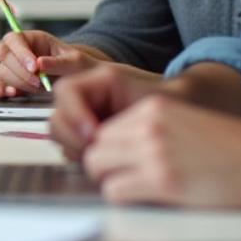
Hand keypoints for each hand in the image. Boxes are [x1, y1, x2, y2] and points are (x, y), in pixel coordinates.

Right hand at [0, 30, 98, 96]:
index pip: (14, 39)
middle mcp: (20, 51)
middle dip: (21, 71)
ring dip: (18, 82)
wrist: (80, 82)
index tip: (34, 68)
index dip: (20, 53)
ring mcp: (14, 68)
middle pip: (4, 55)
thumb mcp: (75, 62)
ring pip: (2, 72)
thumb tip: (40, 63)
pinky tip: (12, 93)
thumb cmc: (79, 67)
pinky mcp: (12, 83)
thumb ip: (58, 62)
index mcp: (33, 39)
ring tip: (38, 88)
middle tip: (40, 82)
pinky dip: (1, 90)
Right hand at [47, 64, 164, 158]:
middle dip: (72, 137)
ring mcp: (84, 115)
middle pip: (57, 115)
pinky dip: (80, 156)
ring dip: (75, 148)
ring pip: (59, 134)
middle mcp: (87, 96)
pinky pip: (69, 147)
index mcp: (101, 80)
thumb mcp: (154, 104)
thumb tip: (97, 138)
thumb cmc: (174, 105)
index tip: (94, 135)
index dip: (74, 114)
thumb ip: (128, 117)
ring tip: (101, 157)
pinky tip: (103, 160)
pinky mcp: (85, 133)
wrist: (182, 112)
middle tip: (96, 151)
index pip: (67, 91)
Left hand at [81, 96, 240, 206]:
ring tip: (135, 192)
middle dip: (106, 167)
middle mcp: (148, 126)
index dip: (110, 151)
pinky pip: (115, 190)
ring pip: (99, 166)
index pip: (107, 128)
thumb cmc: (236, 149)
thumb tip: (124, 152)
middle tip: (124, 182)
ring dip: (111, 182)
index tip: (122, 165)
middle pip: (97, 146)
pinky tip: (145, 201)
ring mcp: (153, 151)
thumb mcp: (188, 124)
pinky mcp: (161, 179)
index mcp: (155, 108)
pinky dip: (124, 199)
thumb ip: (156, 132)